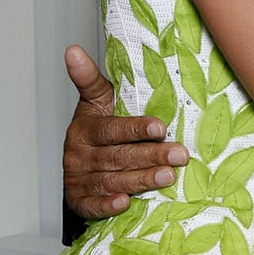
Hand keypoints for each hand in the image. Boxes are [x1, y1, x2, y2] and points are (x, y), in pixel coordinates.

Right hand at [62, 44, 188, 219]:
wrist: (78, 162)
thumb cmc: (97, 127)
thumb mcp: (95, 100)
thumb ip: (89, 78)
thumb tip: (72, 49)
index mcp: (85, 128)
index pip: (112, 129)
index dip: (135, 129)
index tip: (160, 127)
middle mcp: (79, 154)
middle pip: (119, 156)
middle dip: (152, 155)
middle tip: (180, 155)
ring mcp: (79, 179)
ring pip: (113, 180)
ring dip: (141, 179)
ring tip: (168, 177)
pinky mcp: (79, 200)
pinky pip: (93, 205)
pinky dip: (108, 205)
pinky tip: (125, 202)